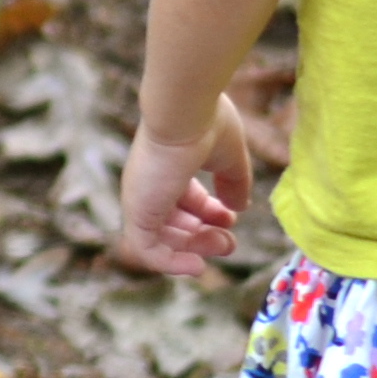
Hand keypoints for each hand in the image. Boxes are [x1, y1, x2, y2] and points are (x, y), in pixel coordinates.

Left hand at [109, 100, 251, 278]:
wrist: (184, 111)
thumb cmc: (207, 124)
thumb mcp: (229, 156)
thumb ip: (235, 182)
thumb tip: (238, 208)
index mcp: (169, 167)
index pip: (184, 200)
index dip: (209, 214)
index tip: (232, 218)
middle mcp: (151, 184)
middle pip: (173, 223)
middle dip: (203, 236)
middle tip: (228, 242)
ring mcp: (142, 198)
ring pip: (161, 239)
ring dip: (193, 249)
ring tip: (222, 246)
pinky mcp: (138, 212)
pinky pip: (147, 251)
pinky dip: (171, 263)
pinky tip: (197, 266)